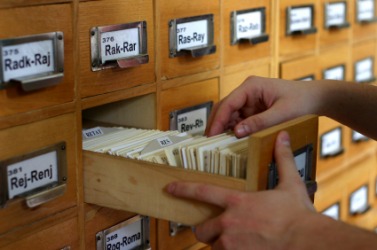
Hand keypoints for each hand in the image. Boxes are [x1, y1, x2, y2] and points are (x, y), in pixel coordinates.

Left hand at [166, 131, 315, 248]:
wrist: (308, 242)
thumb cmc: (298, 217)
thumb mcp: (290, 184)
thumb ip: (282, 159)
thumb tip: (282, 137)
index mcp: (238, 202)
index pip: (202, 192)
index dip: (183, 189)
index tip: (170, 188)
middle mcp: (229, 224)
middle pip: (202, 228)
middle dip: (204, 228)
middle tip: (212, 227)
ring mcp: (231, 244)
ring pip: (213, 245)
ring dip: (218, 243)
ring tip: (231, 241)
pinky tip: (242, 248)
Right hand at [206, 76, 315, 137]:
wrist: (315, 99)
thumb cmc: (302, 101)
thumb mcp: (282, 113)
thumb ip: (259, 123)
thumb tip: (236, 132)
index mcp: (251, 86)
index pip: (228, 103)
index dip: (218, 120)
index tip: (211, 135)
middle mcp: (247, 92)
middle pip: (224, 108)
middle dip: (216, 124)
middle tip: (209, 143)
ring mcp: (249, 101)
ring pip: (229, 115)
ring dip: (224, 129)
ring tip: (218, 144)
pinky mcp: (253, 110)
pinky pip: (239, 120)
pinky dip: (234, 130)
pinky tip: (231, 141)